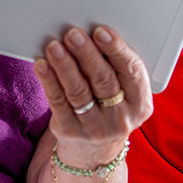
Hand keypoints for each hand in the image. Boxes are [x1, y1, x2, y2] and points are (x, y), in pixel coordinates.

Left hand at [34, 26, 152, 167]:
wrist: (94, 151)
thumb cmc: (109, 108)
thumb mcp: (124, 94)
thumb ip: (115, 68)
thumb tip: (91, 33)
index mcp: (140, 104)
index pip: (132, 72)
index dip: (116, 50)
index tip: (101, 32)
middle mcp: (121, 118)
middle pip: (103, 80)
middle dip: (87, 54)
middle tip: (73, 34)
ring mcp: (95, 128)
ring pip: (78, 91)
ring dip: (65, 65)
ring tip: (55, 46)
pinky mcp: (70, 131)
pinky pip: (58, 101)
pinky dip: (49, 80)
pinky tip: (42, 65)